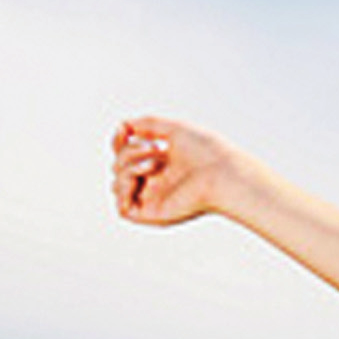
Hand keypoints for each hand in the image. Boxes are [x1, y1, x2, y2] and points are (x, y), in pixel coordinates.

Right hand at [111, 114, 254, 226]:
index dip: (119, 142)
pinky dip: (123, 189)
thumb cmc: (207, 152)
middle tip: (155, 149)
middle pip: (118, 166)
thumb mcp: (174, 128)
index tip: (124, 129)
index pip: (126, 155)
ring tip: (155, 163)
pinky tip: (138, 178)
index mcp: (160, 164)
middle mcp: (154, 182)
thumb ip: (147, 124)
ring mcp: (152, 199)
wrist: (222, 172)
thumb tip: (123, 124)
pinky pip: (122, 208)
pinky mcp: (151, 214)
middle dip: (129, 152)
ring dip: (128, 167)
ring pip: (117, 184)